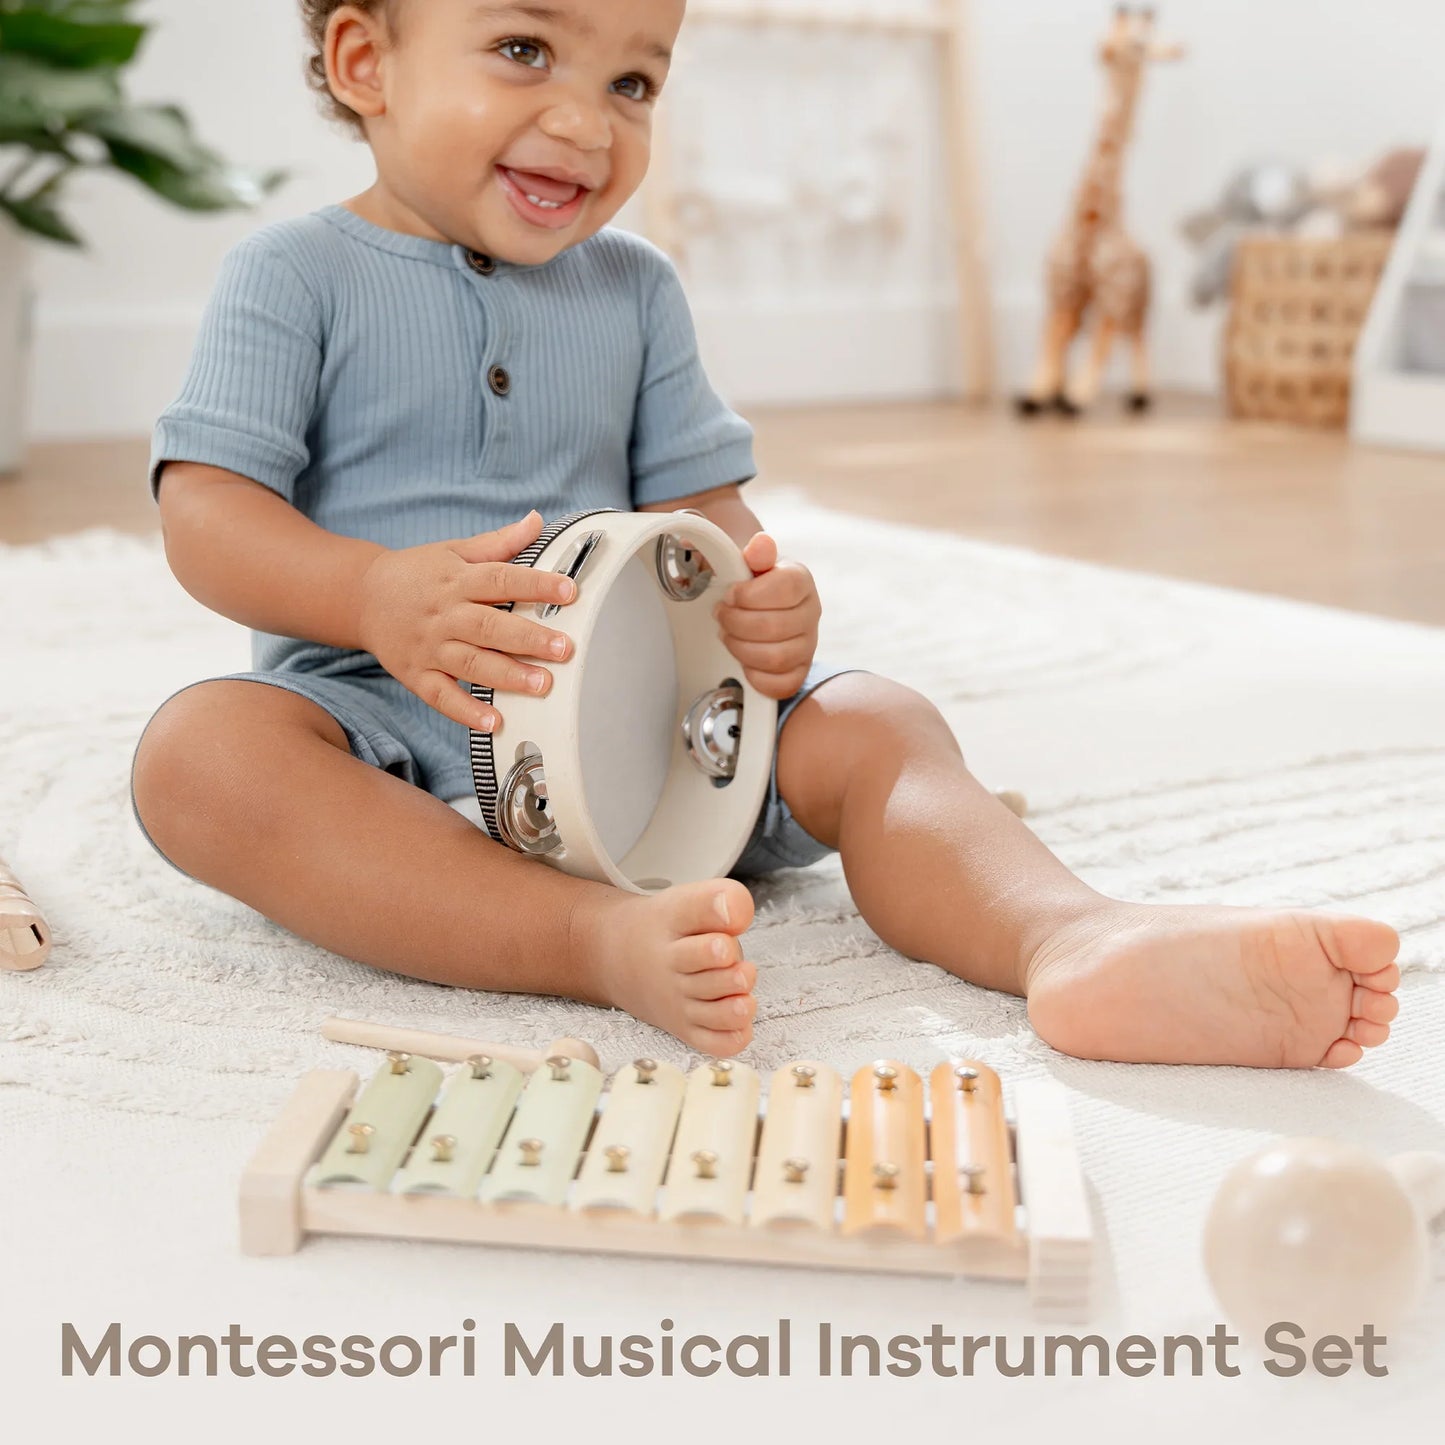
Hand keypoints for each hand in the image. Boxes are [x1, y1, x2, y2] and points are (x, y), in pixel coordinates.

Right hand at [356, 511, 576, 731]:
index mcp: (457, 580)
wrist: (361, 597)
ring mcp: (429, 647)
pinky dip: (466, 711)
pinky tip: (493, 722)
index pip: (501, 579)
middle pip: (489, 627)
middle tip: (563, 648)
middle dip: (528, 638)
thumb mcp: (454, 550)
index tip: (569, 592)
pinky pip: (441, 697)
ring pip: (470, 663)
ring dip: (507, 675)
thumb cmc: (417, 573)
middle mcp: (444, 615)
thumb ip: (499, 543)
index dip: (536, 585)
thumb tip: (538, 520)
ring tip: (542, 684)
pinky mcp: (415, 675)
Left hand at [714, 532, 820, 699]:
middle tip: (721, 615)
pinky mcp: (799, 671)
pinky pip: (782, 685)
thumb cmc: (752, 583)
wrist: (758, 602)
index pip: (785, 589)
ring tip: (729, 635)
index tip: (730, 594)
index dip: (749, 595)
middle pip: (774, 627)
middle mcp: (811, 612)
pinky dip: (756, 675)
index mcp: (801, 580)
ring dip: (741, 648)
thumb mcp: (749, 562)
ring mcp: (808, 645)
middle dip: (736, 623)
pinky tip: (744, 659)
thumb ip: (755, 553)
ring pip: (776, 657)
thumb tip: (761, 543)